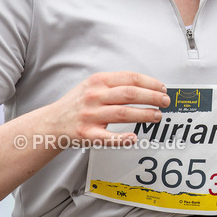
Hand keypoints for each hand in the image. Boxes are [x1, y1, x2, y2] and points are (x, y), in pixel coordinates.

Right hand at [48, 71, 168, 145]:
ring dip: (144, 114)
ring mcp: (91, 115)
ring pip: (124, 113)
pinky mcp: (88, 133)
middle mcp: (94, 96)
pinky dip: (122, 138)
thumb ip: (115, 84)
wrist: (52, 122)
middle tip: (165, 101)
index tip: (162, 88)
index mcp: (98, 81)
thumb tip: (145, 86)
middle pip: (130, 94)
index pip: (130, 78)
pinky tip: (134, 138)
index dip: (150, 83)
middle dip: (152, 97)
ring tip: (157, 116)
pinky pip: (108, 137)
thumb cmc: (76, 104)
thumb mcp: (92, 85)